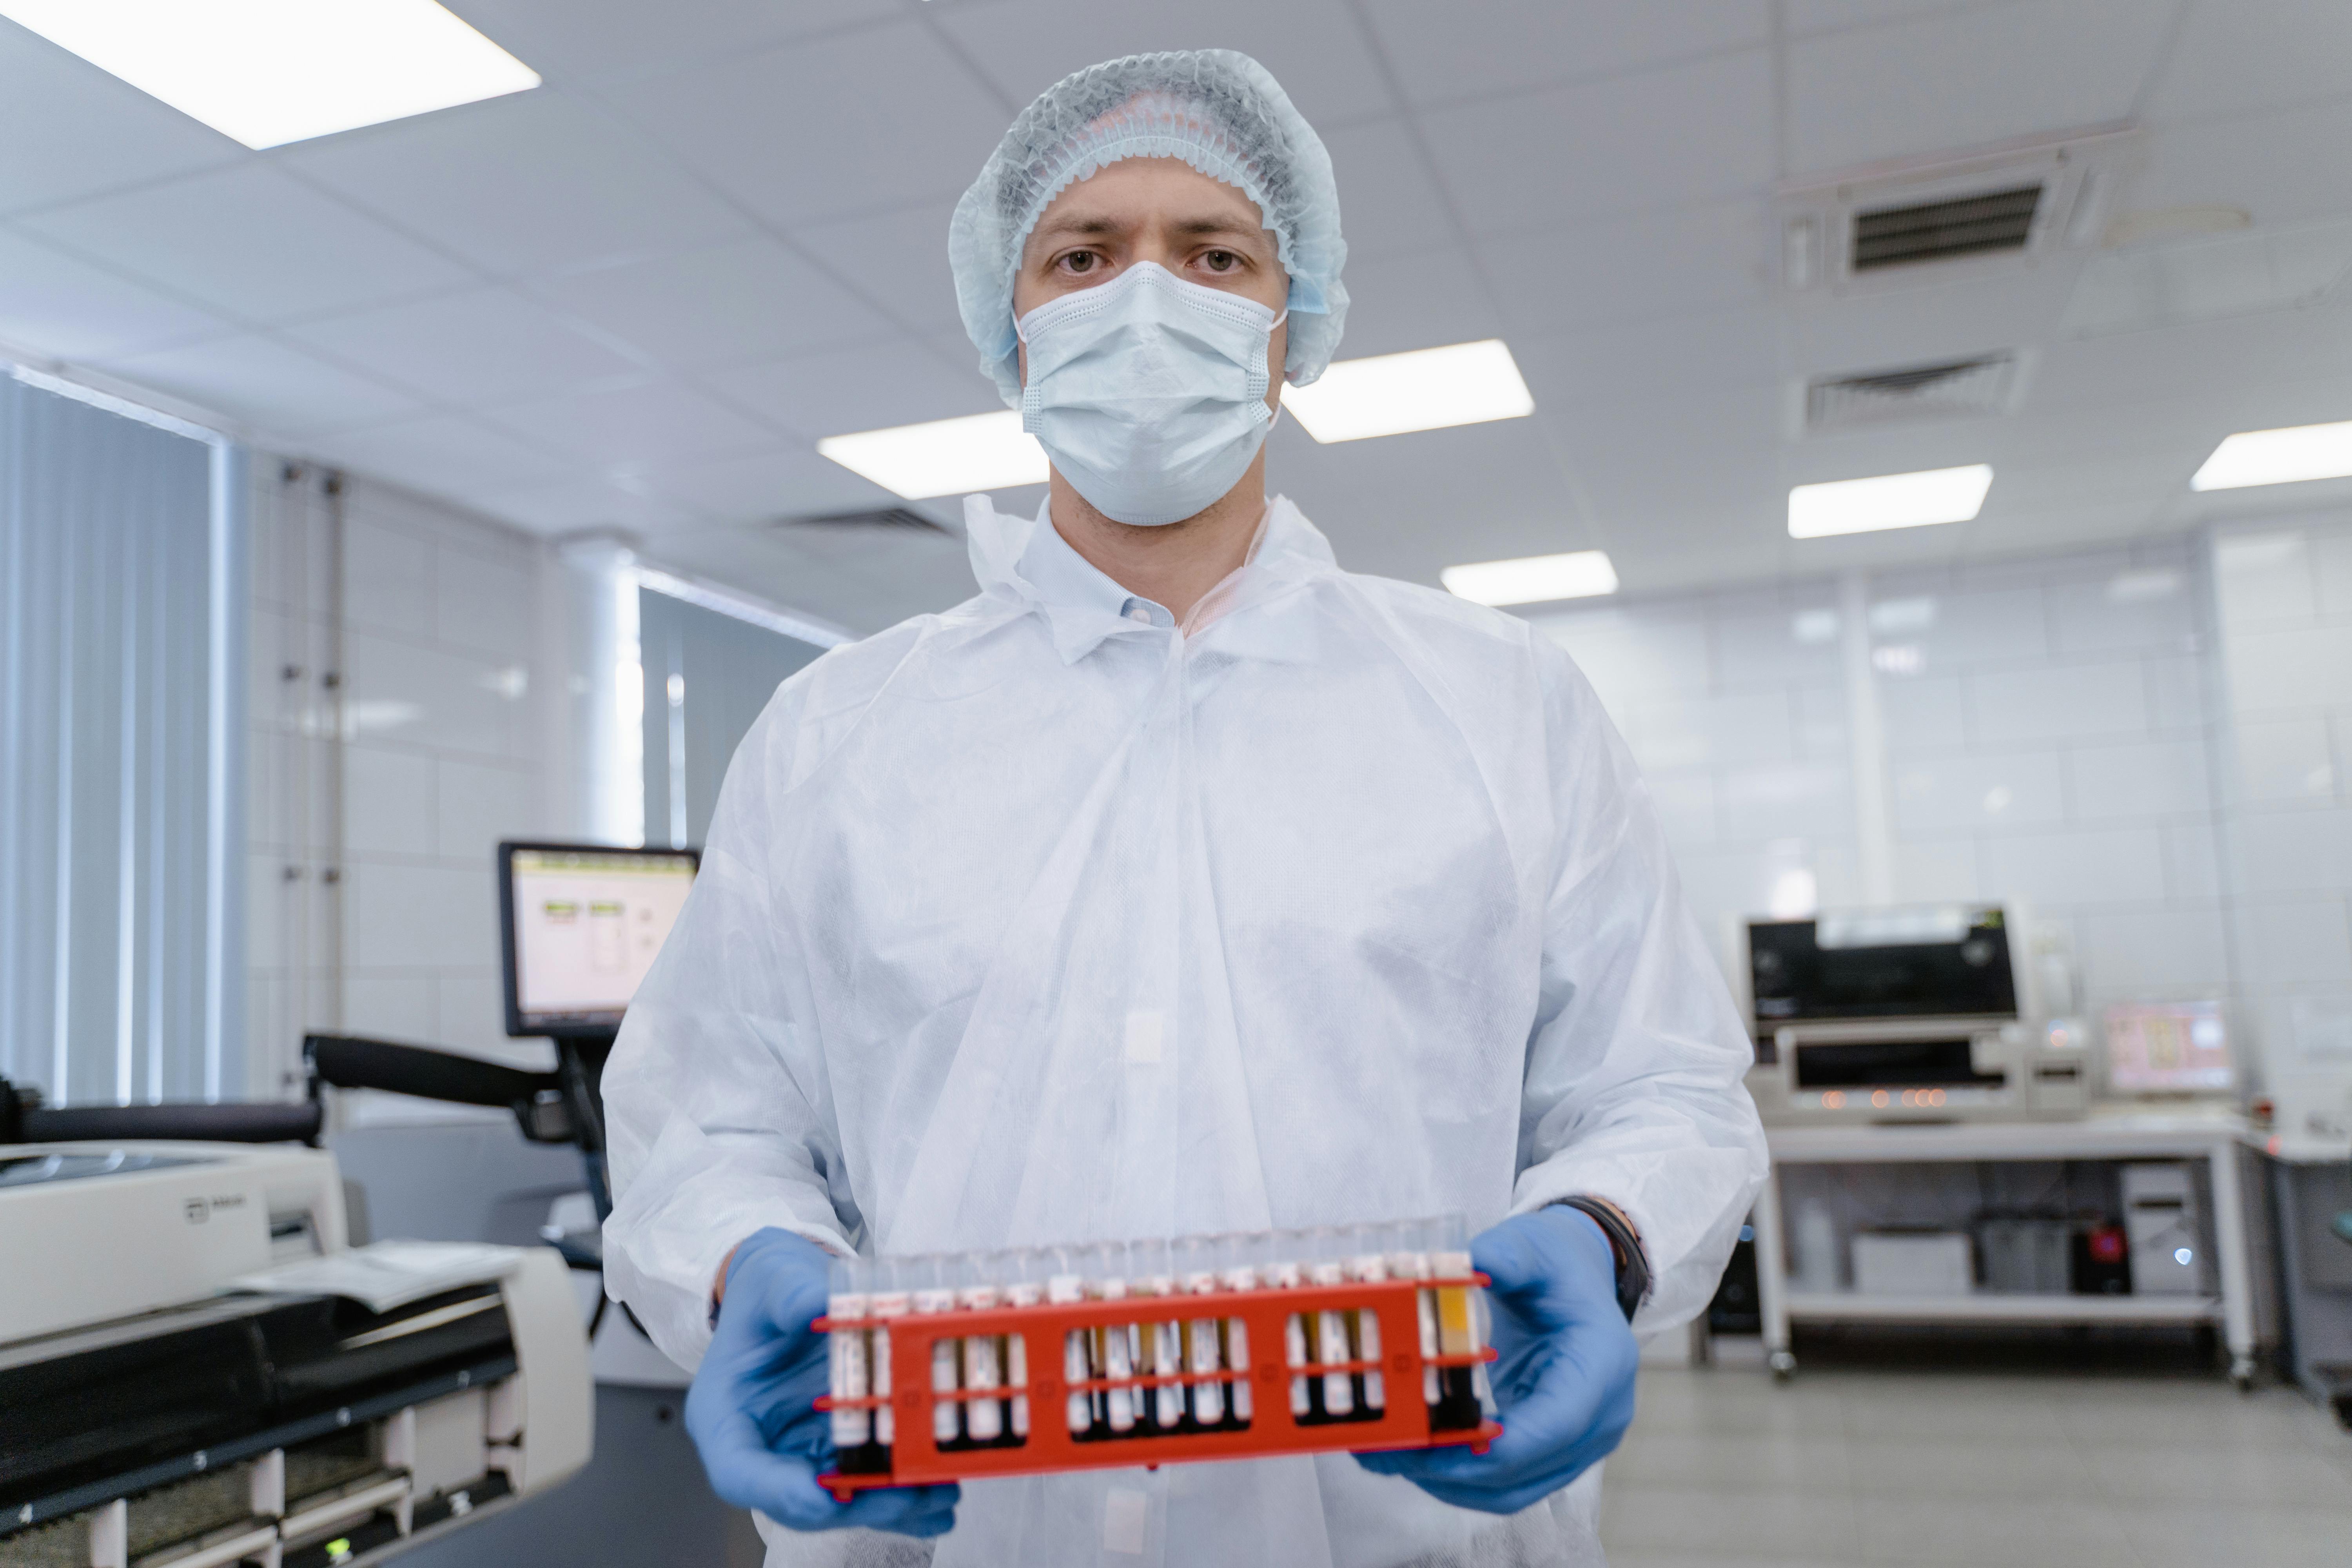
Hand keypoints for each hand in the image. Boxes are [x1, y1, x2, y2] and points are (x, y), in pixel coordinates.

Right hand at [684, 1228, 958, 1536]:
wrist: (791, 1289)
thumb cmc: (772, 1290)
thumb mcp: (774, 1278)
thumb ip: (791, 1295)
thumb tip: (818, 1304)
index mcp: (727, 1415)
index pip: (739, 1471)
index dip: (780, 1491)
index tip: (824, 1496)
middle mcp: (766, 1447)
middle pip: (802, 1499)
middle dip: (857, 1503)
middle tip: (909, 1495)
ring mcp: (807, 1451)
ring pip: (844, 1497)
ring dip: (892, 1503)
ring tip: (940, 1492)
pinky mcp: (843, 1446)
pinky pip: (871, 1482)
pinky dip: (906, 1492)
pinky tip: (944, 1491)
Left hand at [1354, 1207, 1636, 1513]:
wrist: (1579, 1276)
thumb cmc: (1556, 1263)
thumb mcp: (1532, 1246)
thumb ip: (1505, 1255)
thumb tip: (1460, 1265)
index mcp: (1601, 1364)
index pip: (1553, 1425)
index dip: (1492, 1446)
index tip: (1433, 1446)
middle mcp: (1601, 1414)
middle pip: (1526, 1469)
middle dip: (1453, 1469)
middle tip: (1388, 1448)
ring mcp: (1581, 1440)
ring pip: (1513, 1489)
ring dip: (1449, 1481)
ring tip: (1388, 1453)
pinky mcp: (1554, 1450)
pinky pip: (1507, 1481)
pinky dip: (1460, 1476)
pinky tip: (1415, 1455)